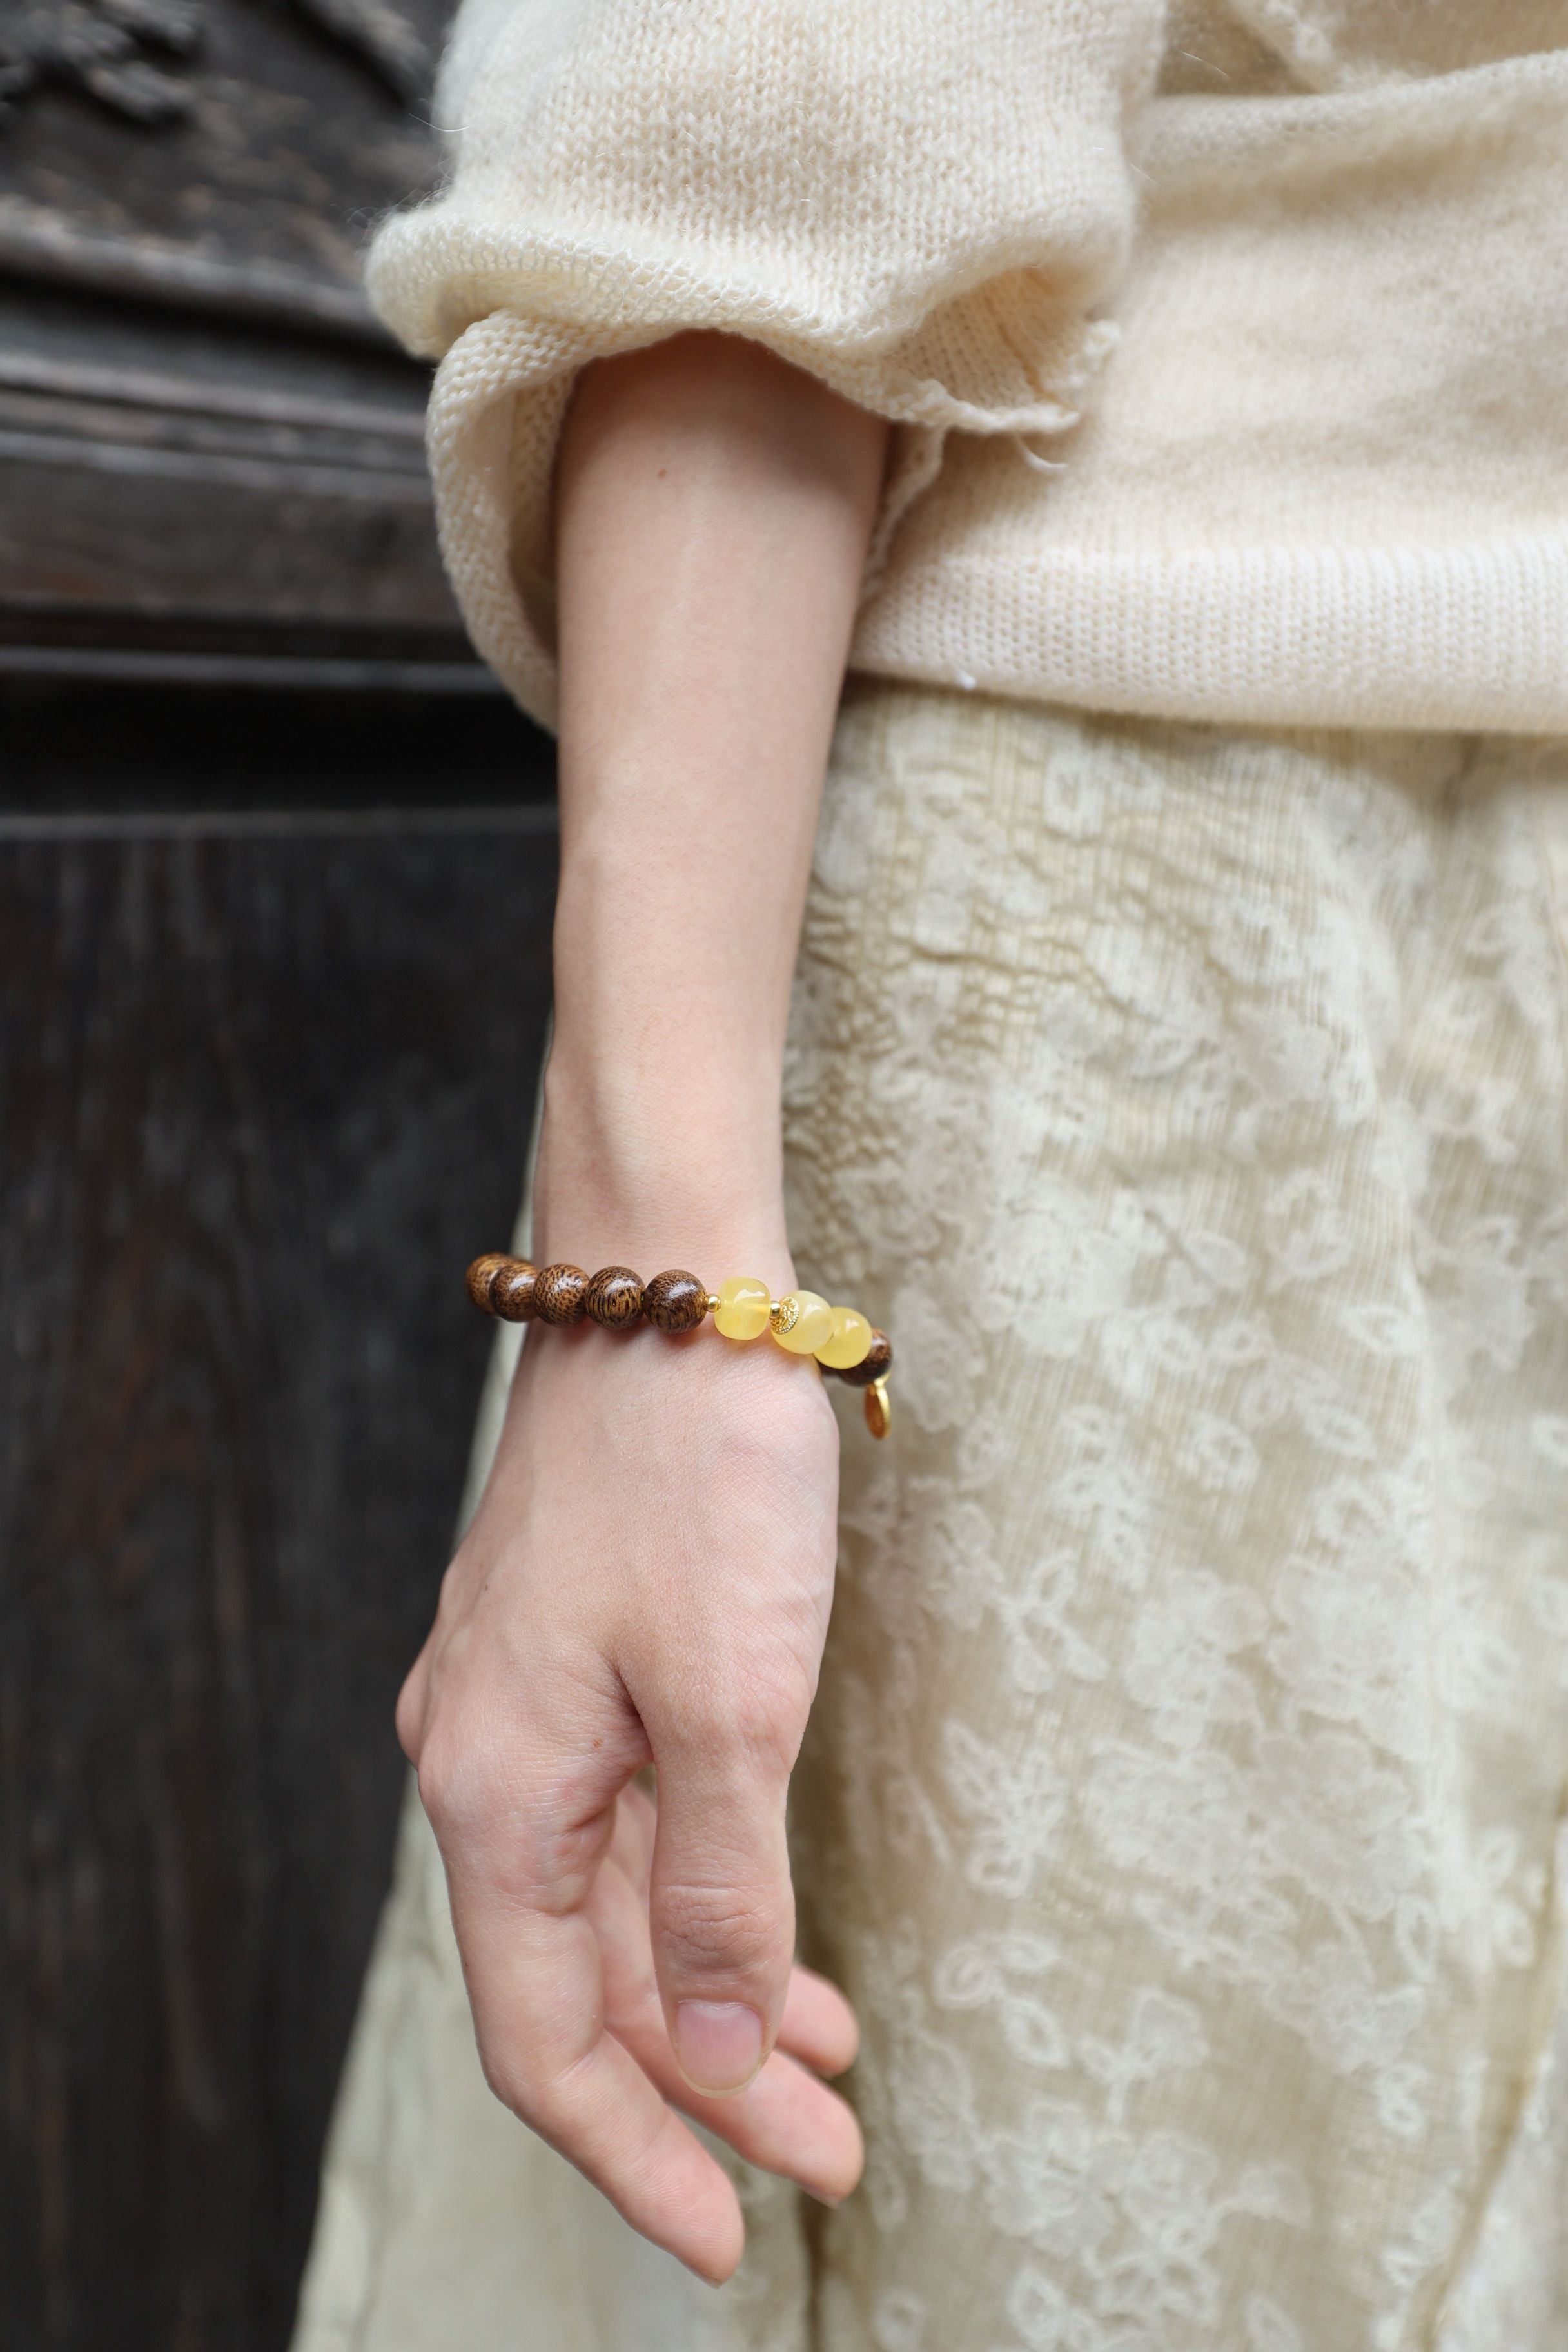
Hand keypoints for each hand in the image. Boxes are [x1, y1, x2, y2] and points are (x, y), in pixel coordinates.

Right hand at [395, 1300, 862, 2280]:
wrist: (676, 1290)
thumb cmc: (695, 1474)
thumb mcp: (729, 1699)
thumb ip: (718, 1885)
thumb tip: (712, 2047)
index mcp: (498, 1789)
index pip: (546, 2034)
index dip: (635, 2149)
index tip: (723, 2239)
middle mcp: (495, 1762)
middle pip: (591, 1980)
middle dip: (705, 2087)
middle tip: (826, 2162)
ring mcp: (540, 1709)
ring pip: (622, 1905)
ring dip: (719, 1997)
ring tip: (825, 2077)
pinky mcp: (592, 1660)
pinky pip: (640, 1823)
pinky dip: (713, 1897)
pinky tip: (782, 1944)